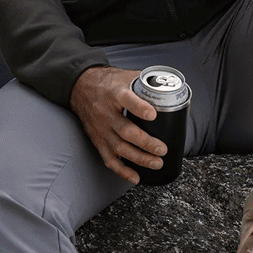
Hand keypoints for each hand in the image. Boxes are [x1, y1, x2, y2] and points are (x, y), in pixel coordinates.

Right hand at [70, 66, 164, 183]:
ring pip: (119, 147)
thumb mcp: (125, 76)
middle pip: (125, 130)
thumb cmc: (108, 83)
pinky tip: (135, 177)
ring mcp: (100, 128)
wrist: (79, 87)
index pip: (125, 99)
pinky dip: (122, 170)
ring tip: (157, 163)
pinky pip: (108, 158)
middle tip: (162, 149)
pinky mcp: (97, 139)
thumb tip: (172, 89)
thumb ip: (146, 83)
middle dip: (145, 142)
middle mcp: (105, 112)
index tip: (153, 114)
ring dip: (139, 158)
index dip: (139, 107)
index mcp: (114, 92)